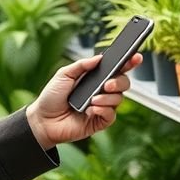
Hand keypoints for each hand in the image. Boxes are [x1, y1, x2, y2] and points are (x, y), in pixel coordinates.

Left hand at [25, 53, 142, 150]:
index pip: (116, 69)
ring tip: (92, 100)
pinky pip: (111, 115)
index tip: (136, 57)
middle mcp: (102, 91)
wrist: (43, 120)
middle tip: (107, 84)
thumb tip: (99, 57)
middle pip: (124, 83)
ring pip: (119, 99)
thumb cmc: (52, 96)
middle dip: (119, 82)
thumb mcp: (64, 74)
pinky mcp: (100, 121)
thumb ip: (81, 65)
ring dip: (107, 98)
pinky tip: (91, 110)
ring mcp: (102, 107)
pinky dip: (102, 110)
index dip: (129, 62)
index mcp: (96, 78)